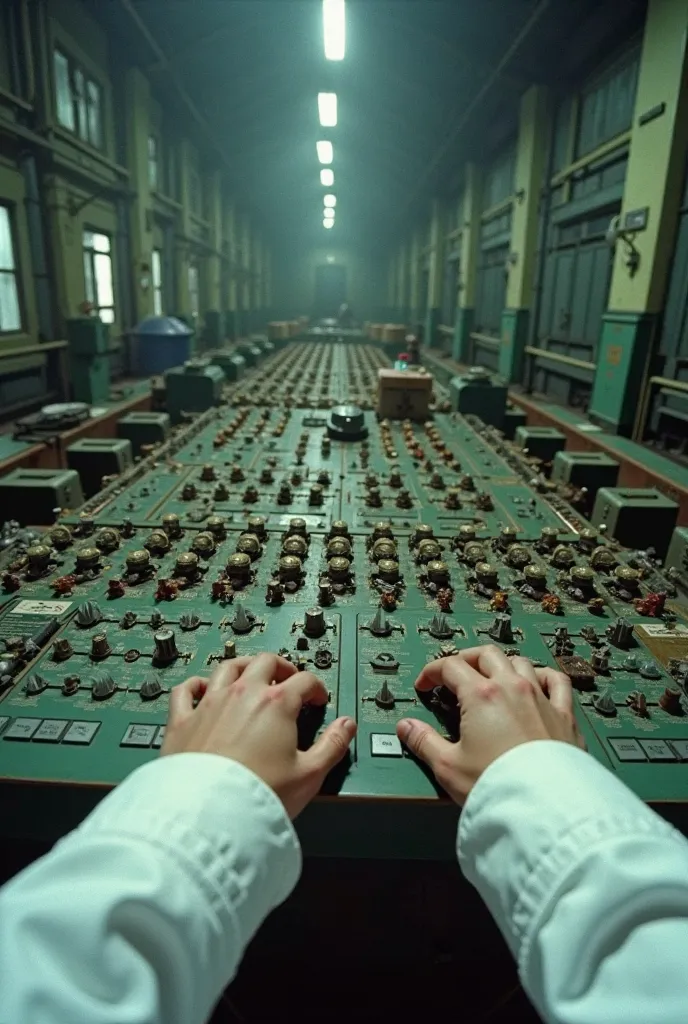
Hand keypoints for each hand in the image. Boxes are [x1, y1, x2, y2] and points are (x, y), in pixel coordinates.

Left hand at [161, 653, 356, 818]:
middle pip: (265, 662)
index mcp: (276, 703)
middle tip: (289, 679)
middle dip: (283, 667)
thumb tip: (347, 726)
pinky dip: (195, 684)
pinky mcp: (181, 721)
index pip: (303, 680)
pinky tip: (201, 687)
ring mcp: (209, 704)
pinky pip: (185, 690)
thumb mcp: (310, 775)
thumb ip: (333, 745)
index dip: (316, 688)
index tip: (317, 700)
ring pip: (227, 667)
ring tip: (252, 673)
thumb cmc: (258, 795)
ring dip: (244, 665)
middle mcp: (242, 694)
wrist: (209, 816)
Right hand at [396, 645, 583, 803]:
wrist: (543, 809)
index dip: (432, 672)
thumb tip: (406, 727)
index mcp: (482, 695)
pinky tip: (536, 680)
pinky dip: (543, 674)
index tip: (425, 685)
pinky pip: (556, 681)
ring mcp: (541, 698)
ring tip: (490, 677)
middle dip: (465, 659)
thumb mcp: (448, 766)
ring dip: (500, 664)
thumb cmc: (498, 787)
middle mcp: (513, 688)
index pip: (450, 666)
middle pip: (486, 655)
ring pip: (519, 662)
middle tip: (453, 674)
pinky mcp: (564, 715)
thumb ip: (424, 742)